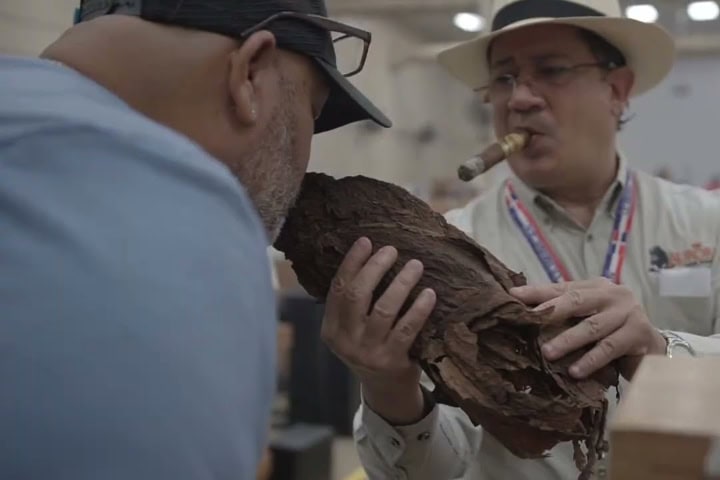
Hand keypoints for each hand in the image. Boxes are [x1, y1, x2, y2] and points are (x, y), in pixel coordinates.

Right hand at [321, 237, 436, 423]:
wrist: (386, 392)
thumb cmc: (371, 349)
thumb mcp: (351, 331)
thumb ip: (352, 305)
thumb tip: (368, 257)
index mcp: (331, 329)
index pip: (338, 289)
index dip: (352, 262)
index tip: (366, 241)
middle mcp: (346, 341)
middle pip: (358, 295)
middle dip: (375, 267)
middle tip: (391, 250)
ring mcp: (369, 352)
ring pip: (385, 309)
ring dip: (401, 282)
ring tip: (415, 265)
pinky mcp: (392, 361)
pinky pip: (408, 328)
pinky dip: (419, 308)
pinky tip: (429, 293)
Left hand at [510, 278, 666, 380]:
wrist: (654, 351)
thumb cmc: (612, 333)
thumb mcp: (587, 319)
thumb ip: (563, 312)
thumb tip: (523, 310)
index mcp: (596, 286)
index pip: (562, 287)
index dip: (537, 292)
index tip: (513, 295)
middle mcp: (613, 294)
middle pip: (577, 301)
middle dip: (550, 312)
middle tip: (529, 322)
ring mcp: (628, 313)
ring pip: (592, 327)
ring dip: (568, 341)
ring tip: (547, 353)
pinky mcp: (639, 334)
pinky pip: (609, 349)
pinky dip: (590, 360)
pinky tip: (574, 371)